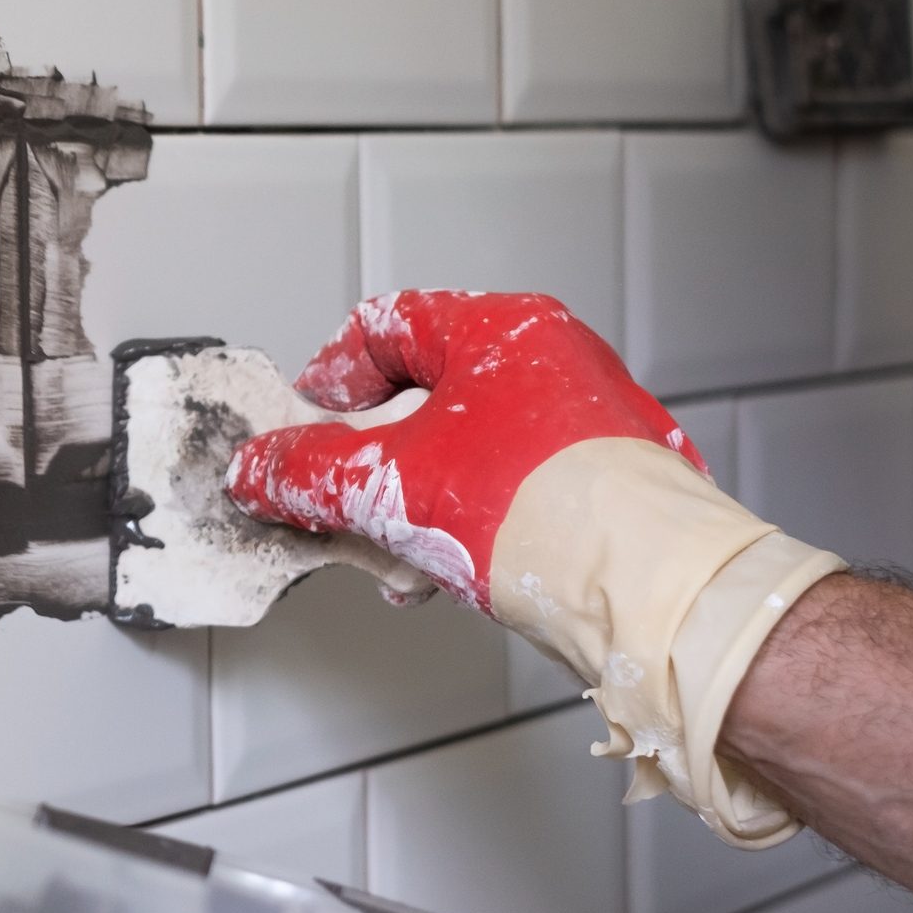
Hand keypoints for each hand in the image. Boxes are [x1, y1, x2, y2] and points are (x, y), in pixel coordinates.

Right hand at [223, 289, 699, 609]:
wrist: (650, 590)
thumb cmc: (551, 513)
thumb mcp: (390, 486)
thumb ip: (309, 472)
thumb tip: (262, 469)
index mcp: (504, 329)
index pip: (387, 322)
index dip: (329, 372)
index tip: (303, 421)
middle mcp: (553, 361)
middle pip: (424, 389)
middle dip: (370, 453)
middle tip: (338, 490)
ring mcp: (582, 421)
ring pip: (464, 445)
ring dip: (412, 497)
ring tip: (391, 547)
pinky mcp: (600, 482)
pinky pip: (505, 489)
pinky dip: (462, 523)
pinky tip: (443, 573)